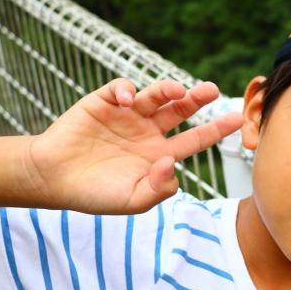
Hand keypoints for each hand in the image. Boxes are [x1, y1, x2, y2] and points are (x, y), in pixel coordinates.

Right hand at [22, 78, 243, 213]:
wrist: (52, 180)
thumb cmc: (94, 194)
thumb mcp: (133, 200)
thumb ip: (159, 188)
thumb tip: (172, 162)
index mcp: (160, 154)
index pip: (195, 139)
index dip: (216, 129)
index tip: (238, 119)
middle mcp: (147, 132)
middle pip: (181, 110)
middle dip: (197, 98)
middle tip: (212, 90)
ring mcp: (126, 116)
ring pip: (155, 95)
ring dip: (167, 89)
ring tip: (176, 90)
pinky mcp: (102, 103)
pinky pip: (120, 89)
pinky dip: (125, 89)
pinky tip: (125, 99)